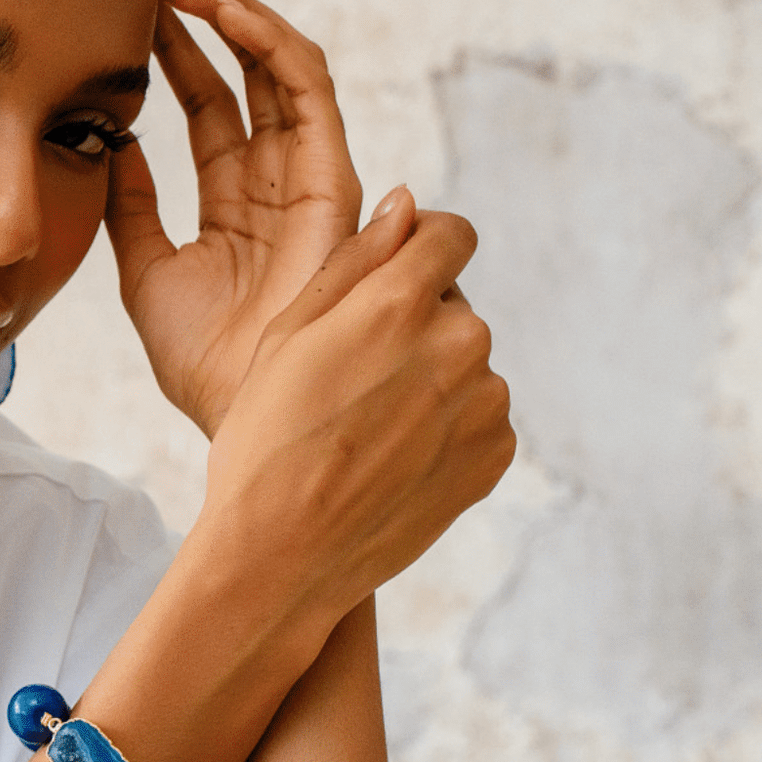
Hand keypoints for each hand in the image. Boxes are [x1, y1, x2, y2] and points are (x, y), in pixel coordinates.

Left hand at [105, 0, 362, 436]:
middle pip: (240, 65)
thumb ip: (132, 205)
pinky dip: (260, 35)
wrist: (250, 415)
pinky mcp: (333, 175)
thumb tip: (106, 136)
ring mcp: (309, 173)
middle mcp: (278, 177)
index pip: (203, 99)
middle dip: (196, 1)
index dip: (165, 45)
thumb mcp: (148, 271)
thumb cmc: (209, 365)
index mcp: (238, 198)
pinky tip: (211, 2)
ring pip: (272, 60)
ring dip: (224, 3)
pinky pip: (305, 84)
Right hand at [206, 197, 516, 615]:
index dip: (419, 246)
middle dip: (411, 326)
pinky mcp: (496, 454)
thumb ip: (354, 261)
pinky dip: (441, 430)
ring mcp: (487, 403)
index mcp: (403, 301)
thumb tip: (406, 206)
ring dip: (427, 380)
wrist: (283, 555)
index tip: (389, 276)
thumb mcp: (285, 336)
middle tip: (349, 381)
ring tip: (364, 431)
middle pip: (451, 305)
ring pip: (463, 364)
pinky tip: (389, 460)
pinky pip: (475, 417)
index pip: (451, 233)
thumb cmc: (265, 440)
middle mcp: (462, 342)